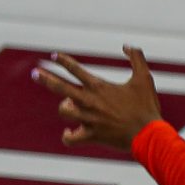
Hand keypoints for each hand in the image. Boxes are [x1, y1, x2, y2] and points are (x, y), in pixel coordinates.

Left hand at [35, 49, 164, 152]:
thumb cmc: (146, 107)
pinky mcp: (91, 136)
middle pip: (60, 87)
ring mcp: (88, 119)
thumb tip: (126, 46)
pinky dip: (68, 136)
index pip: (75, 70)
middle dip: (46, 78)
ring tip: (68, 105)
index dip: (63, 61)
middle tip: (34, 73)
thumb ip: (137, 58)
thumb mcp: (144, 78)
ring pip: (64, 111)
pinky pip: (71, 138)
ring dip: (65, 107)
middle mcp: (90, 101)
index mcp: (99, 87)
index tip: (54, 56)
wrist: (149, 135)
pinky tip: (68, 132)